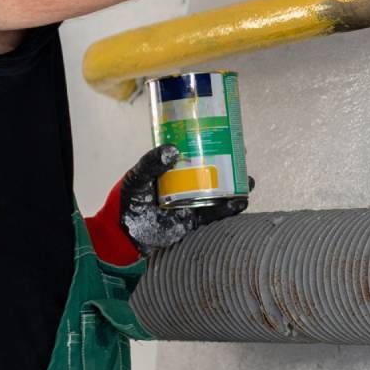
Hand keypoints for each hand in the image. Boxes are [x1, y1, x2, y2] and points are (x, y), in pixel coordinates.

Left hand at [117, 144, 250, 252]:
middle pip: (214, 172)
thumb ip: (151, 163)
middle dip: (232, 165)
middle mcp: (186, 185)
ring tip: (247, 181)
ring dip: (236, 187)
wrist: (122, 234)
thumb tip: (173, 150)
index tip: (229, 136)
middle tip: (243, 156)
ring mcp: (192, 203)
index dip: (215, 145)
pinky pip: (215, 214)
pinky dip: (228, 209)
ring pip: (220, 192)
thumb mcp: (137, 177)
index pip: (198, 153)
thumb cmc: (126, 201)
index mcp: (174, 170)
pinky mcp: (194, 221)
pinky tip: (239, 202)